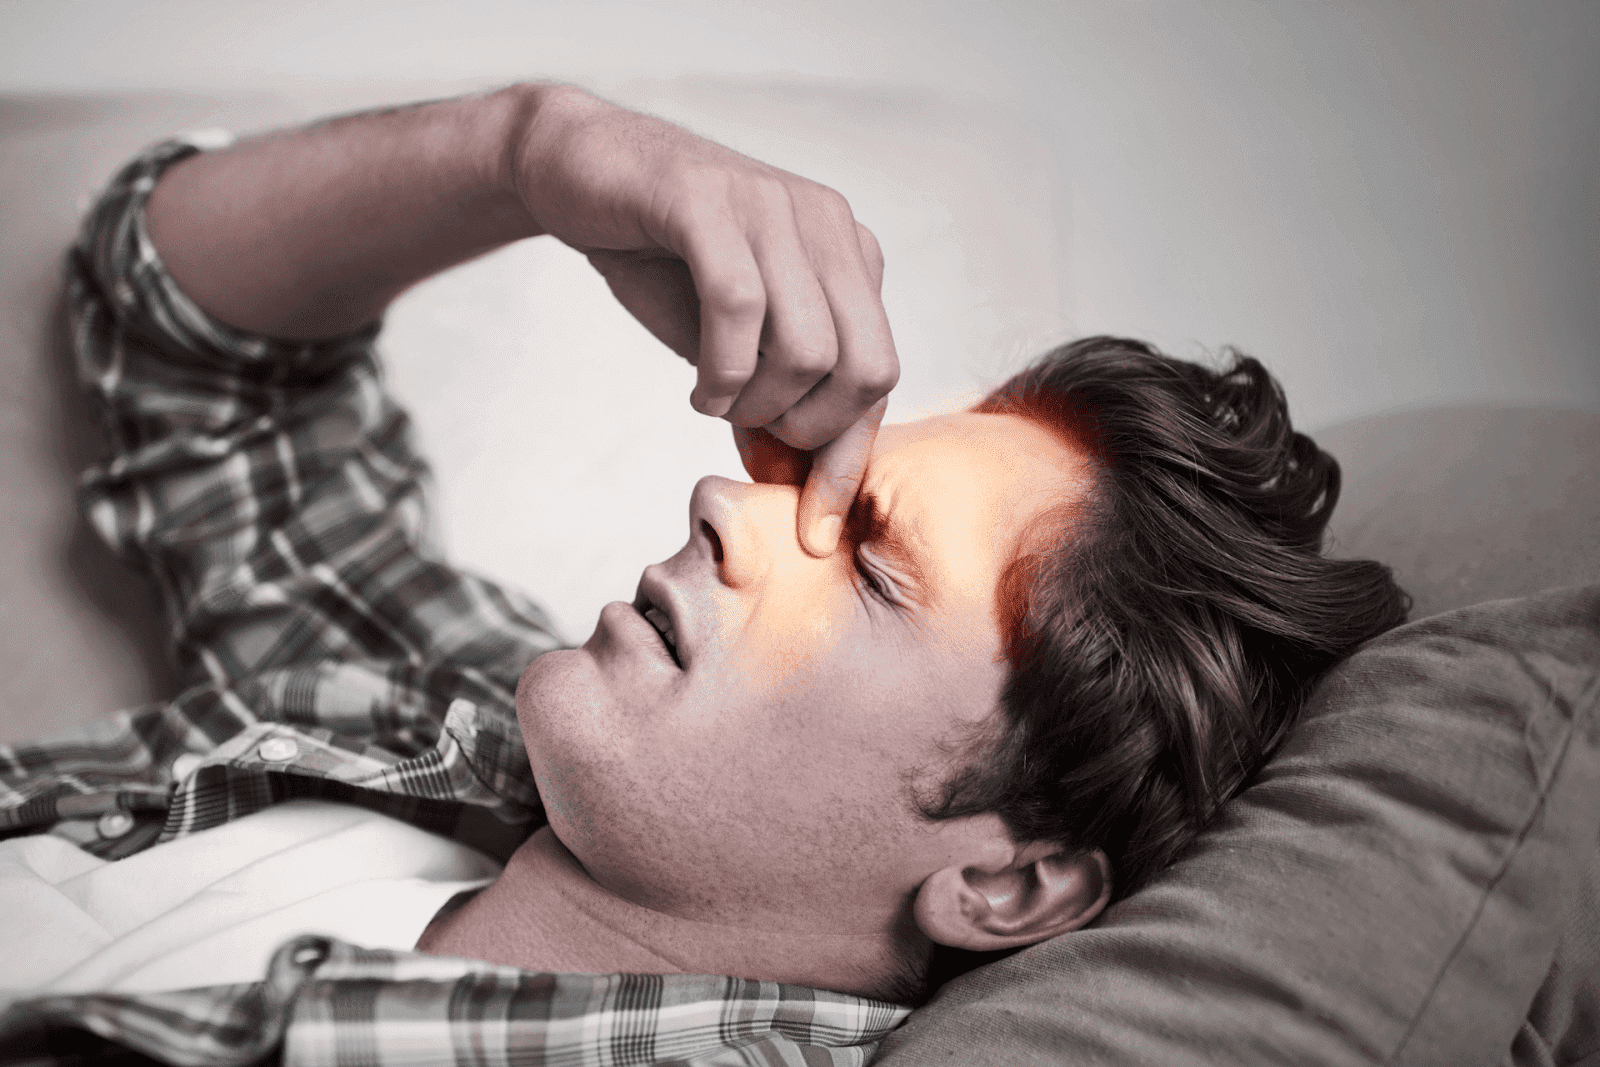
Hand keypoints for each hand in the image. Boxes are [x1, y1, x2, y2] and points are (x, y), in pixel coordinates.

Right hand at [509, 85, 898, 554]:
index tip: (815, 531)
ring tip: (715, 398)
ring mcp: (772, 205)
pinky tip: (698, 385)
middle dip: (808, 429)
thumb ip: (779, 396)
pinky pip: (739, 307)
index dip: (847, 460)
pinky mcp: (709, 198)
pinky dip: (720, 371)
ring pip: (809, 347)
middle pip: (866, 368)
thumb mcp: (736, 342)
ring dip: (756, 404)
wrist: (579, 171)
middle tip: (749, 428)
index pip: (879, 373)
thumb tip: (807, 492)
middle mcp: (827, 224)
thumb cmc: (663, 263)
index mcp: (849, 256)